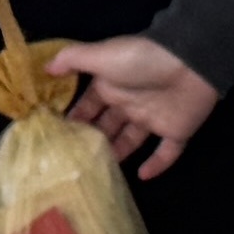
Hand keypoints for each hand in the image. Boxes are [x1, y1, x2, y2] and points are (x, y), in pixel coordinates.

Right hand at [46, 36, 219, 174]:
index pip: (88, 106)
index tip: (55, 139)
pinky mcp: (176, 131)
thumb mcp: (101, 56)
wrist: (189, 63)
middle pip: (107, 127)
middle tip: (71, 162)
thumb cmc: (140, 60)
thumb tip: (44, 67)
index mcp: (112, 86)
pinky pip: (167, 152)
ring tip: (98, 172)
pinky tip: (142, 177)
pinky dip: (157, 165)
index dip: (74, 120)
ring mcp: (153, 118)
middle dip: (91, 141)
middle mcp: (130, 103)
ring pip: (131, 141)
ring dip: (117, 155)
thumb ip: (72, 60)